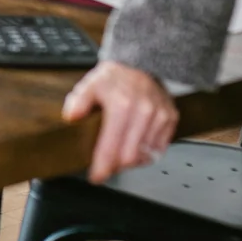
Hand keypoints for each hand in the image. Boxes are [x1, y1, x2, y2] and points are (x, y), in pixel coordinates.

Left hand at [63, 60, 178, 183]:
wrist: (141, 63)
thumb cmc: (114, 78)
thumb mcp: (90, 84)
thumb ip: (79, 101)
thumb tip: (71, 116)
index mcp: (122, 105)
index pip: (111, 148)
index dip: (102, 167)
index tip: (96, 177)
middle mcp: (144, 112)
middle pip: (129, 158)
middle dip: (115, 166)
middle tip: (106, 165)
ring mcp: (160, 116)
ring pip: (145, 156)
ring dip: (130, 160)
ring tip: (119, 154)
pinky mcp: (171, 118)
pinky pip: (159, 149)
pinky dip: (146, 153)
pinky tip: (134, 147)